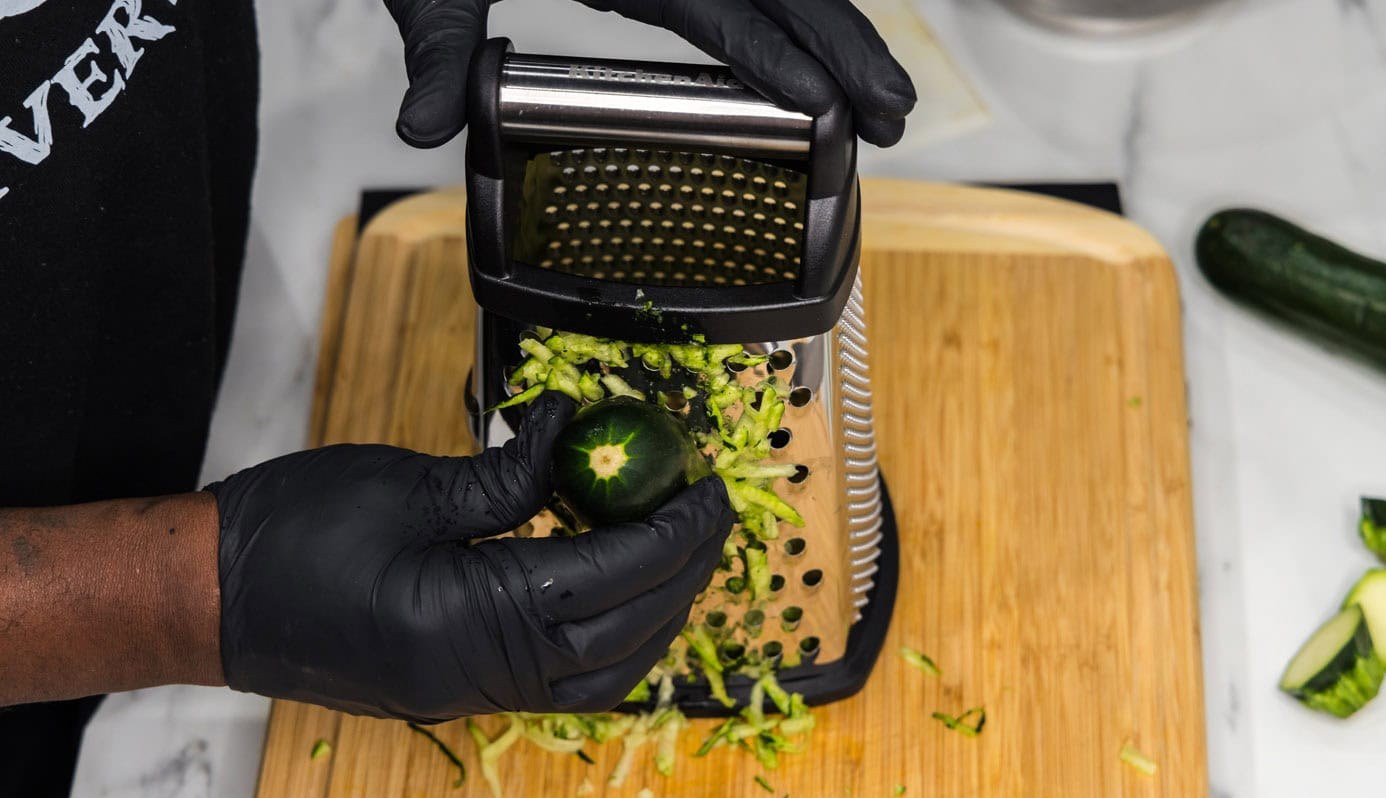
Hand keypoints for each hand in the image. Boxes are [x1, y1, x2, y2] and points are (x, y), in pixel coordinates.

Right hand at [207, 392, 733, 720]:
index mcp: (467, 624)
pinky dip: (613, 637)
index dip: (669, 533)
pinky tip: (625, 587)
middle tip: (711, 513)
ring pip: (603, 673)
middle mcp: (480, 677)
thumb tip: (577, 439)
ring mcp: (473, 693)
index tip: (709, 490)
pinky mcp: (465, 689)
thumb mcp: (410, 485)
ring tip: (681, 549)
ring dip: (655, 614)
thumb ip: (510, 476)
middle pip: (621, 637)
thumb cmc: (291, 534)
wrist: (211, 599)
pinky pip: (567, 680)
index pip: (606, 580)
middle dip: (680, 574)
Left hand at [384, 0, 916, 147]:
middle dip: (847, 53)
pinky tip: (835, 59)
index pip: (728, 11)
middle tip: (896, 117)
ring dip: (843, 41)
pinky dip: (801, 24)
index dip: (782, 61)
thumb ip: (444, 48)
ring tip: (890, 103)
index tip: (831, 109)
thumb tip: (420, 129)